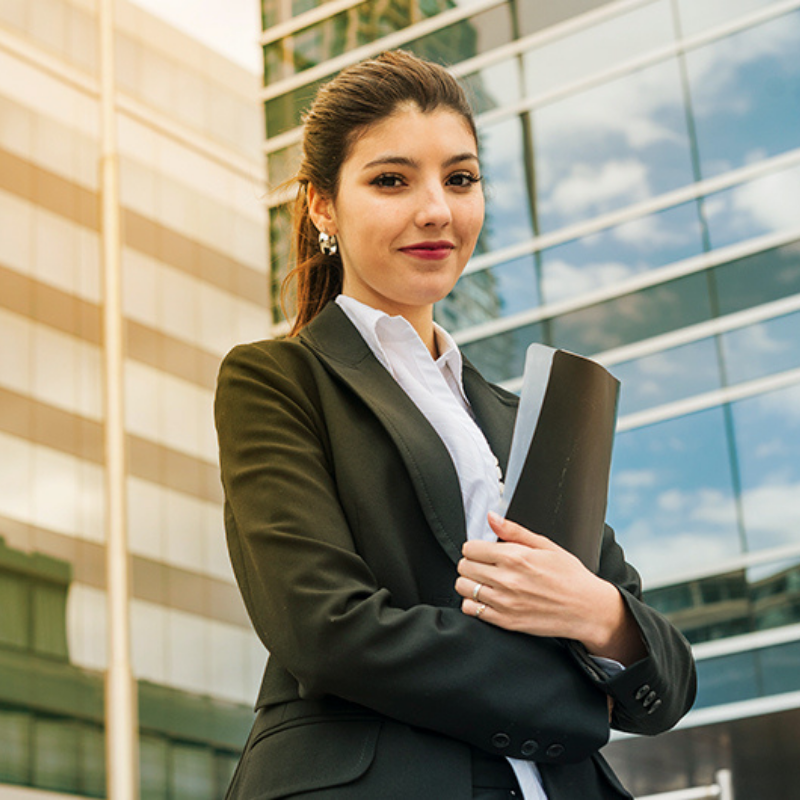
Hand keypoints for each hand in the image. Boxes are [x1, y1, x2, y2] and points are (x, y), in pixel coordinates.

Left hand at [456, 513, 644, 664]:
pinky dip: (474, 603)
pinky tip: (487, 598)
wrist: (587, 609)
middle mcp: (507, 579)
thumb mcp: (546, 545)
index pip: (470, 548)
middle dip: (472, 563)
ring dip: (470, 582)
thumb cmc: (570, 576)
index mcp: (515, 557)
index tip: (484, 551)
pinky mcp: (505, 621)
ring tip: (485, 581)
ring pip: (463, 587)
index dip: (476, 547)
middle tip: (485, 565)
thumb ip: (513, 531)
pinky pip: (471, 609)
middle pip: (464, 566)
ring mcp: (504, 602)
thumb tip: (491, 517)